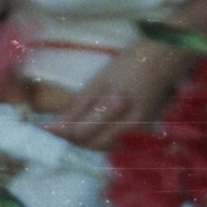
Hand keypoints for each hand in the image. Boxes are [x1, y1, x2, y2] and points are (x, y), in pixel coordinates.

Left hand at [44, 39, 172, 149]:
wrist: (163, 59)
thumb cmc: (129, 63)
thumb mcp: (99, 80)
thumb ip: (77, 106)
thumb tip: (54, 126)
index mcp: (116, 105)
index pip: (81, 132)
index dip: (61, 133)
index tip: (43, 129)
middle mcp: (129, 123)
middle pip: (93, 144)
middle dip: (72, 139)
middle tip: (57, 129)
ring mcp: (139, 130)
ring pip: (105, 146)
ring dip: (87, 141)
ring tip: (73, 129)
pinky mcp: (143, 131)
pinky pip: (117, 142)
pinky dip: (102, 139)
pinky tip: (94, 130)